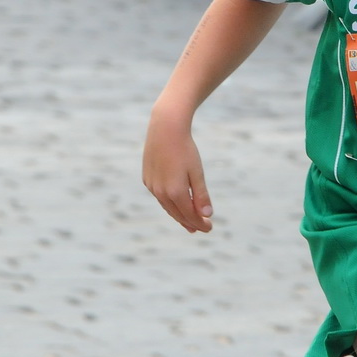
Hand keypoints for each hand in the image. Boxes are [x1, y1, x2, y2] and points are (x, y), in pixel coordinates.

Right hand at [142, 109, 213, 233]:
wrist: (165, 129)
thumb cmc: (185, 149)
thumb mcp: (197, 172)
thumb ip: (201, 195)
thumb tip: (207, 214)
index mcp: (175, 192)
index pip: (190, 215)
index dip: (200, 223)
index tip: (209, 227)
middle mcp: (161, 192)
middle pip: (178, 214)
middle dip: (190, 222)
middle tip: (201, 228)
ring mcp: (152, 186)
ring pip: (167, 206)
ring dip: (179, 215)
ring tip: (188, 222)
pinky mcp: (147, 179)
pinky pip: (160, 197)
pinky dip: (169, 203)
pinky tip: (175, 204)